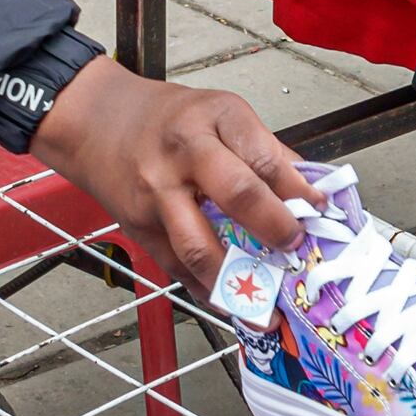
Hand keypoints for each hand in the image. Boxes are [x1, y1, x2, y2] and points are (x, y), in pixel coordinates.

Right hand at [34, 59, 314, 287]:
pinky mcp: (139, 226)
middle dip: (275, 229)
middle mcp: (184, 155)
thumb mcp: (220, 112)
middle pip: (238, 195)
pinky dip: (206, 290)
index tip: (321, 212)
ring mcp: (157, 194)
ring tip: (268, 304)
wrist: (94, 119)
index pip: (265, 158)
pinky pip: (175, 266)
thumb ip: (264, 150)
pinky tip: (232, 302)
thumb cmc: (166, 117)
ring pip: (199, 246)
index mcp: (214, 119)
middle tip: (297, 250)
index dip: (300, 190)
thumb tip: (308, 191)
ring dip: (238, 280)